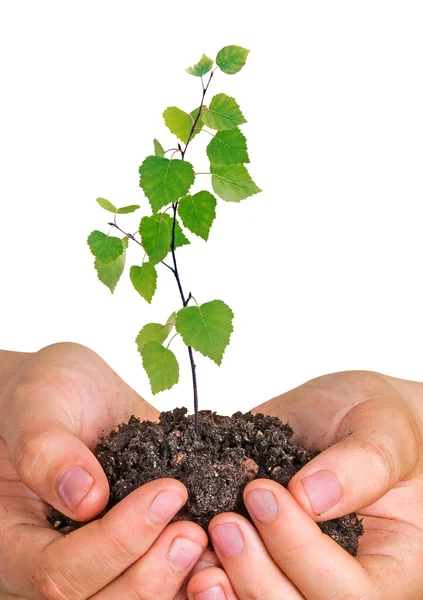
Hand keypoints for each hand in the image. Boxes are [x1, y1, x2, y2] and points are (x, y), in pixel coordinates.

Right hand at [0, 343, 208, 598]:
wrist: (74, 392)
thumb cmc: (46, 391)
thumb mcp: (39, 402)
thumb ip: (47, 449)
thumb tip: (85, 497)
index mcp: (15, 538)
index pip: (58, 572)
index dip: (116, 543)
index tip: (167, 493)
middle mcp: (50, 562)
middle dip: (150, 577)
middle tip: (194, 532)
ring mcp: (93, 562)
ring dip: (175, 586)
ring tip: (209, 542)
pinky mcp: (129, 551)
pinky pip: (157, 583)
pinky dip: (189, 577)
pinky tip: (218, 550)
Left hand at [187, 370, 422, 598]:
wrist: (344, 412)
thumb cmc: (377, 419)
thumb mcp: (384, 429)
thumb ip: (363, 463)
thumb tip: (310, 496)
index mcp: (388, 564)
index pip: (352, 593)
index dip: (301, 552)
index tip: (264, 493)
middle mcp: (340, 579)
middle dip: (256, 576)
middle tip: (225, 523)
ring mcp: (296, 571)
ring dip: (228, 586)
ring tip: (202, 541)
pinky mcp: (261, 555)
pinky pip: (234, 587)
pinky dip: (207, 581)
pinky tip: (190, 556)